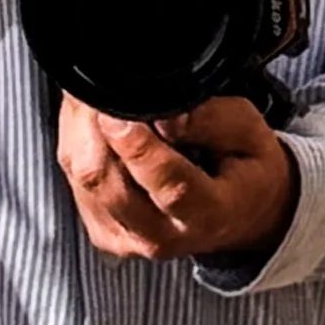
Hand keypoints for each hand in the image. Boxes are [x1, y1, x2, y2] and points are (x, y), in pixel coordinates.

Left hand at [56, 92, 298, 267]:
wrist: (238, 216)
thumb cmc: (244, 172)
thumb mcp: (249, 133)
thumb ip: (212, 120)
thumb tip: (166, 113)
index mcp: (208, 215)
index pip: (167, 186)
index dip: (138, 148)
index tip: (119, 113)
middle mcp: (162, 235)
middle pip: (108, 182)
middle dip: (96, 126)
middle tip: (103, 86)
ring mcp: (127, 237)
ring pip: (83, 178)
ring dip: (83, 131)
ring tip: (104, 100)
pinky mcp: (103, 231)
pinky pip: (75, 182)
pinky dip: (80, 145)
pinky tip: (100, 126)